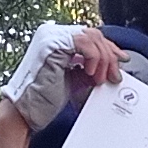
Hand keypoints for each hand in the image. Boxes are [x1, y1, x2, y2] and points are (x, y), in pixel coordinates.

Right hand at [0, 30, 124, 147]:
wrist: (25, 112)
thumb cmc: (44, 98)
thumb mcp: (75, 79)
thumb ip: (90, 67)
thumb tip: (113, 65)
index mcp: (57, 40)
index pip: (91, 36)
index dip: (110, 48)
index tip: (122, 61)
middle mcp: (52, 34)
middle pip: (94, 34)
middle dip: (110, 56)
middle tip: (114, 76)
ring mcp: (50, 38)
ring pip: (92, 37)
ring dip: (103, 59)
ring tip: (100, 78)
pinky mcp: (51, 45)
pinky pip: (84, 43)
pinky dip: (94, 57)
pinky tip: (91, 73)